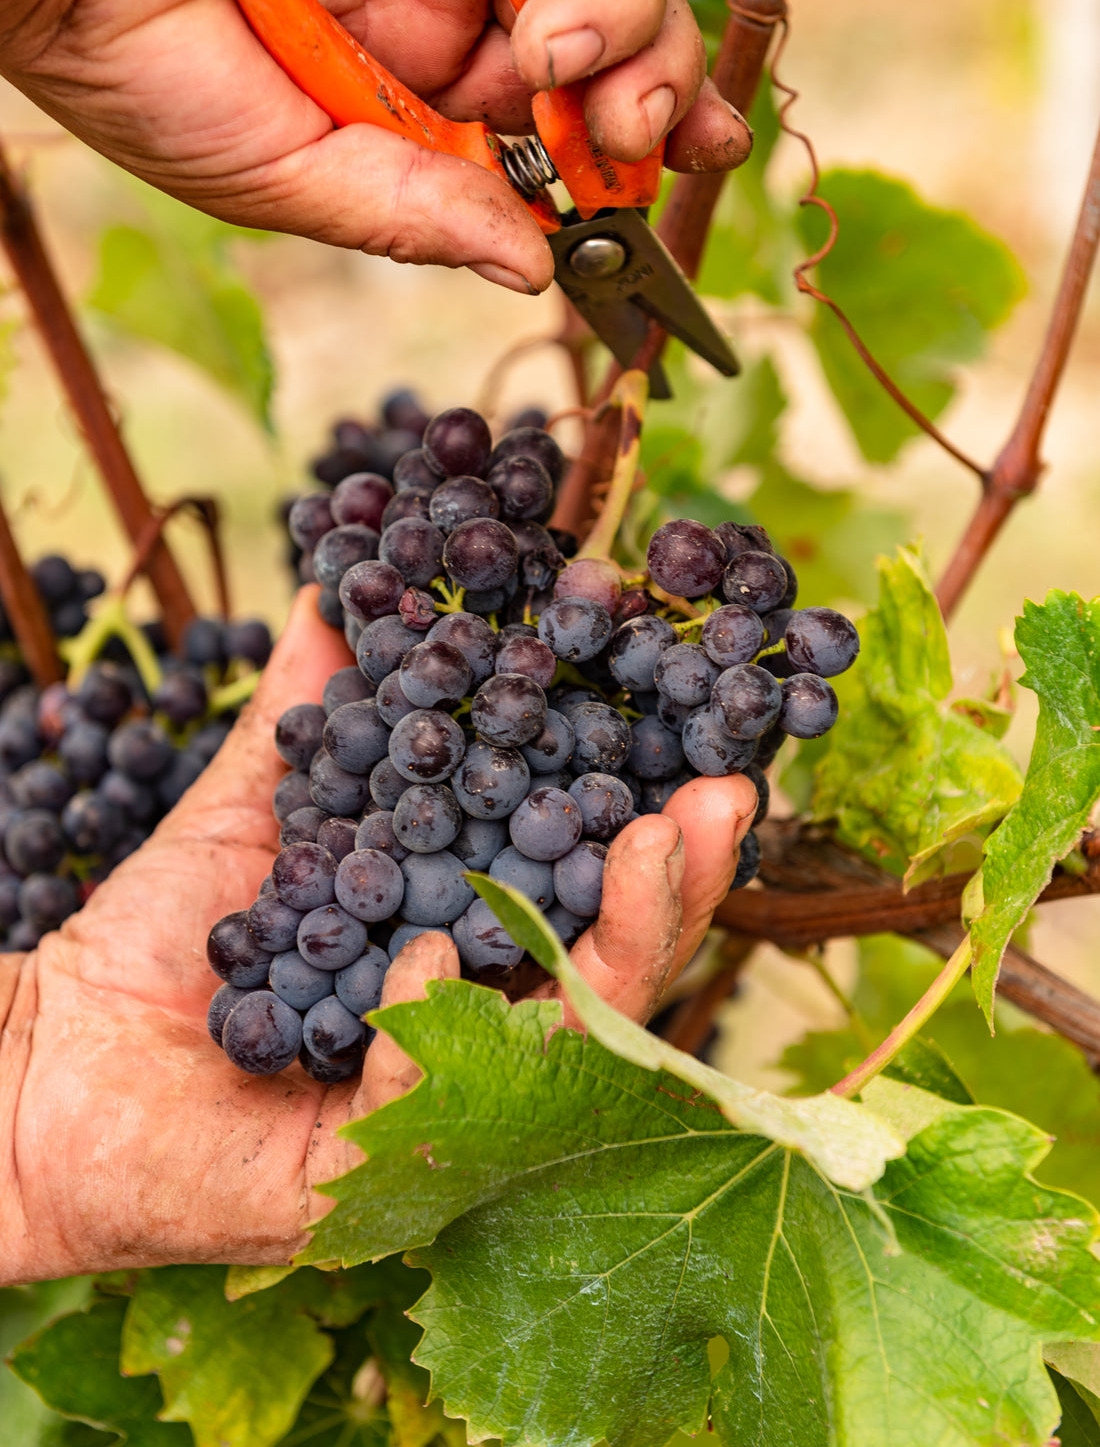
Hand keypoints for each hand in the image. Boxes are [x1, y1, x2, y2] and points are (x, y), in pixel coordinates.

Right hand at [0, 0, 749, 295]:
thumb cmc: (141, 63)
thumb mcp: (289, 176)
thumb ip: (413, 214)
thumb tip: (529, 265)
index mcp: (424, 80)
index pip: (572, 103)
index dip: (647, 126)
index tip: (693, 160)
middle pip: (616, 15)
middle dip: (652, 75)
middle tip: (634, 125)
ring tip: (563, 46)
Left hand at [0, 589, 755, 1284]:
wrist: (45, 1062)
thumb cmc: (162, 943)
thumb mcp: (260, 809)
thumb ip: (316, 715)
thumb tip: (342, 592)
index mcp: (472, 954)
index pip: (590, 893)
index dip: (649, 822)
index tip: (699, 732)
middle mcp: (477, 1038)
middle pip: (614, 969)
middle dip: (679, 882)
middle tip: (726, 793)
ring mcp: (435, 1112)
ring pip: (565, 1043)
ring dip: (618, 942)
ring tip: (649, 842)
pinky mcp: (362, 1176)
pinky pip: (423, 1099)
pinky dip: (429, 1016)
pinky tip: (425, 951)